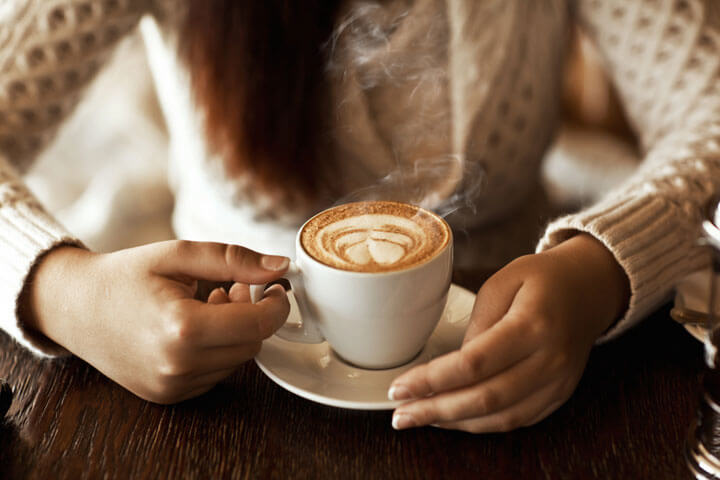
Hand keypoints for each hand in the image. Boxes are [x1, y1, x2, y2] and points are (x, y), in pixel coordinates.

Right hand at [22, 241, 290, 403]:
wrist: (73, 308)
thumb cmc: (125, 276)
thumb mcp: (179, 254)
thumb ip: (234, 260)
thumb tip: (279, 266)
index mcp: (182, 327)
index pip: (258, 324)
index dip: (278, 304)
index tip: (277, 286)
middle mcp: (177, 365)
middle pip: (251, 344)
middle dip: (253, 315)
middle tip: (233, 288)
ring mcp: (171, 385)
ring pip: (235, 360)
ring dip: (234, 333)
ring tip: (206, 304)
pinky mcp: (168, 395)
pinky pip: (214, 374)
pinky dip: (215, 351)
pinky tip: (193, 328)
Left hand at [388, 234, 629, 432]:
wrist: (589, 289)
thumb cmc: (541, 278)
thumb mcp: (501, 282)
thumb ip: (476, 324)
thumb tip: (451, 368)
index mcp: (533, 325)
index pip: (474, 364)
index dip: (432, 381)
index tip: (399, 386)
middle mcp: (550, 360)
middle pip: (485, 398)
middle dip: (435, 410)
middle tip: (400, 414)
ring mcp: (558, 383)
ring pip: (500, 418)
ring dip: (455, 422)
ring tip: (418, 417)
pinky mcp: (559, 395)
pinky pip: (517, 420)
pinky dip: (481, 424)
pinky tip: (452, 418)